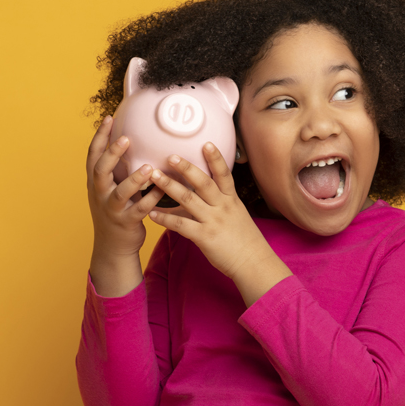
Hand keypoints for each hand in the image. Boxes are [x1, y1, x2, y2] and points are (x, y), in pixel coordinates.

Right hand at [86, 117, 165, 293]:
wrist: (113, 245)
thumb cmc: (116, 209)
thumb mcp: (110, 187)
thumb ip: (118, 168)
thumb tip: (131, 140)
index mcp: (96, 182)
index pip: (93, 155)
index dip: (99, 137)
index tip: (109, 117)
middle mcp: (100, 194)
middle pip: (100, 171)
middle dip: (112, 154)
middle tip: (126, 138)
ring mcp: (111, 209)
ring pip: (120, 193)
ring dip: (134, 180)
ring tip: (148, 168)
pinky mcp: (125, 223)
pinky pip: (139, 211)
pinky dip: (150, 200)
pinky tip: (162, 191)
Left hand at [148, 143, 273, 278]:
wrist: (253, 262)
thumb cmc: (243, 240)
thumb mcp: (235, 215)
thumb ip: (218, 204)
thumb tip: (199, 196)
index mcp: (231, 200)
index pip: (223, 174)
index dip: (215, 158)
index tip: (206, 143)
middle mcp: (222, 207)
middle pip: (203, 182)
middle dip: (186, 167)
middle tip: (170, 155)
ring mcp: (213, 221)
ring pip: (188, 199)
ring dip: (169, 186)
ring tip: (154, 176)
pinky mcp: (204, 236)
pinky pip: (180, 224)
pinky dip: (164, 218)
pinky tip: (151, 213)